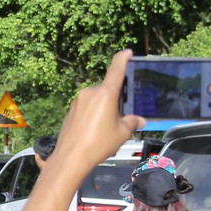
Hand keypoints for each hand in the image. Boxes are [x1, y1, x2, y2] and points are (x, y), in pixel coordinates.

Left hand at [51, 50, 145, 171]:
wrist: (71, 157)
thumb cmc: (98, 144)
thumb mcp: (122, 133)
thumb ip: (132, 123)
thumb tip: (139, 120)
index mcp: (105, 94)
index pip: (116, 69)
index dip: (123, 58)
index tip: (128, 53)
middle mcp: (90, 93)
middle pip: (107, 90)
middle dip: (115, 101)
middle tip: (120, 118)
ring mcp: (78, 101)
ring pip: (96, 100)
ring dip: (103, 109)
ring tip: (106, 130)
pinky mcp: (71, 110)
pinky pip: (86, 108)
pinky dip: (93, 115)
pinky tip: (94, 132)